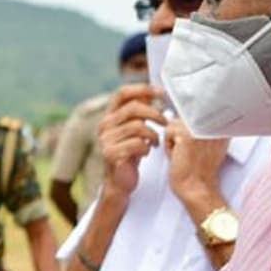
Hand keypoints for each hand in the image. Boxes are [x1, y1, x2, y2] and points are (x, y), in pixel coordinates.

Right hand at [98, 84, 167, 198]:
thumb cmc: (131, 153)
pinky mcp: (111, 153)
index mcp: (110, 115)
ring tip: (155, 142)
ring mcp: (106, 139)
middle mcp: (105, 125)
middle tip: (166, 122)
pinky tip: (146, 152)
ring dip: (153, 134)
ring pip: (138, 126)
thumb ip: (140, 112)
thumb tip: (155, 93)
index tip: (162, 93)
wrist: (121, 182)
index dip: (143, 89)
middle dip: (155, 114)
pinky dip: (147, 147)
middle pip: (134, 108)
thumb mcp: (136, 129)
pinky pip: (137, 143)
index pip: (123, 93)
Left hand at [164, 121, 228, 208]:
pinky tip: (179, 156)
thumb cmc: (199, 170)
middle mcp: (214, 123)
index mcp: (222, 124)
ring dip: (174, 140)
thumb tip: (190, 114)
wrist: (197, 188)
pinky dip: (168, 145)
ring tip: (185, 154)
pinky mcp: (187, 134)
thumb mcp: (210, 145)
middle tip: (190, 152)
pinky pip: (167, 131)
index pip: (195, 114)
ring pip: (175, 124)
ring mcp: (201, 128)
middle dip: (181, 135)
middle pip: (184, 117)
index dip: (189, 132)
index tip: (195, 148)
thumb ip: (204, 128)